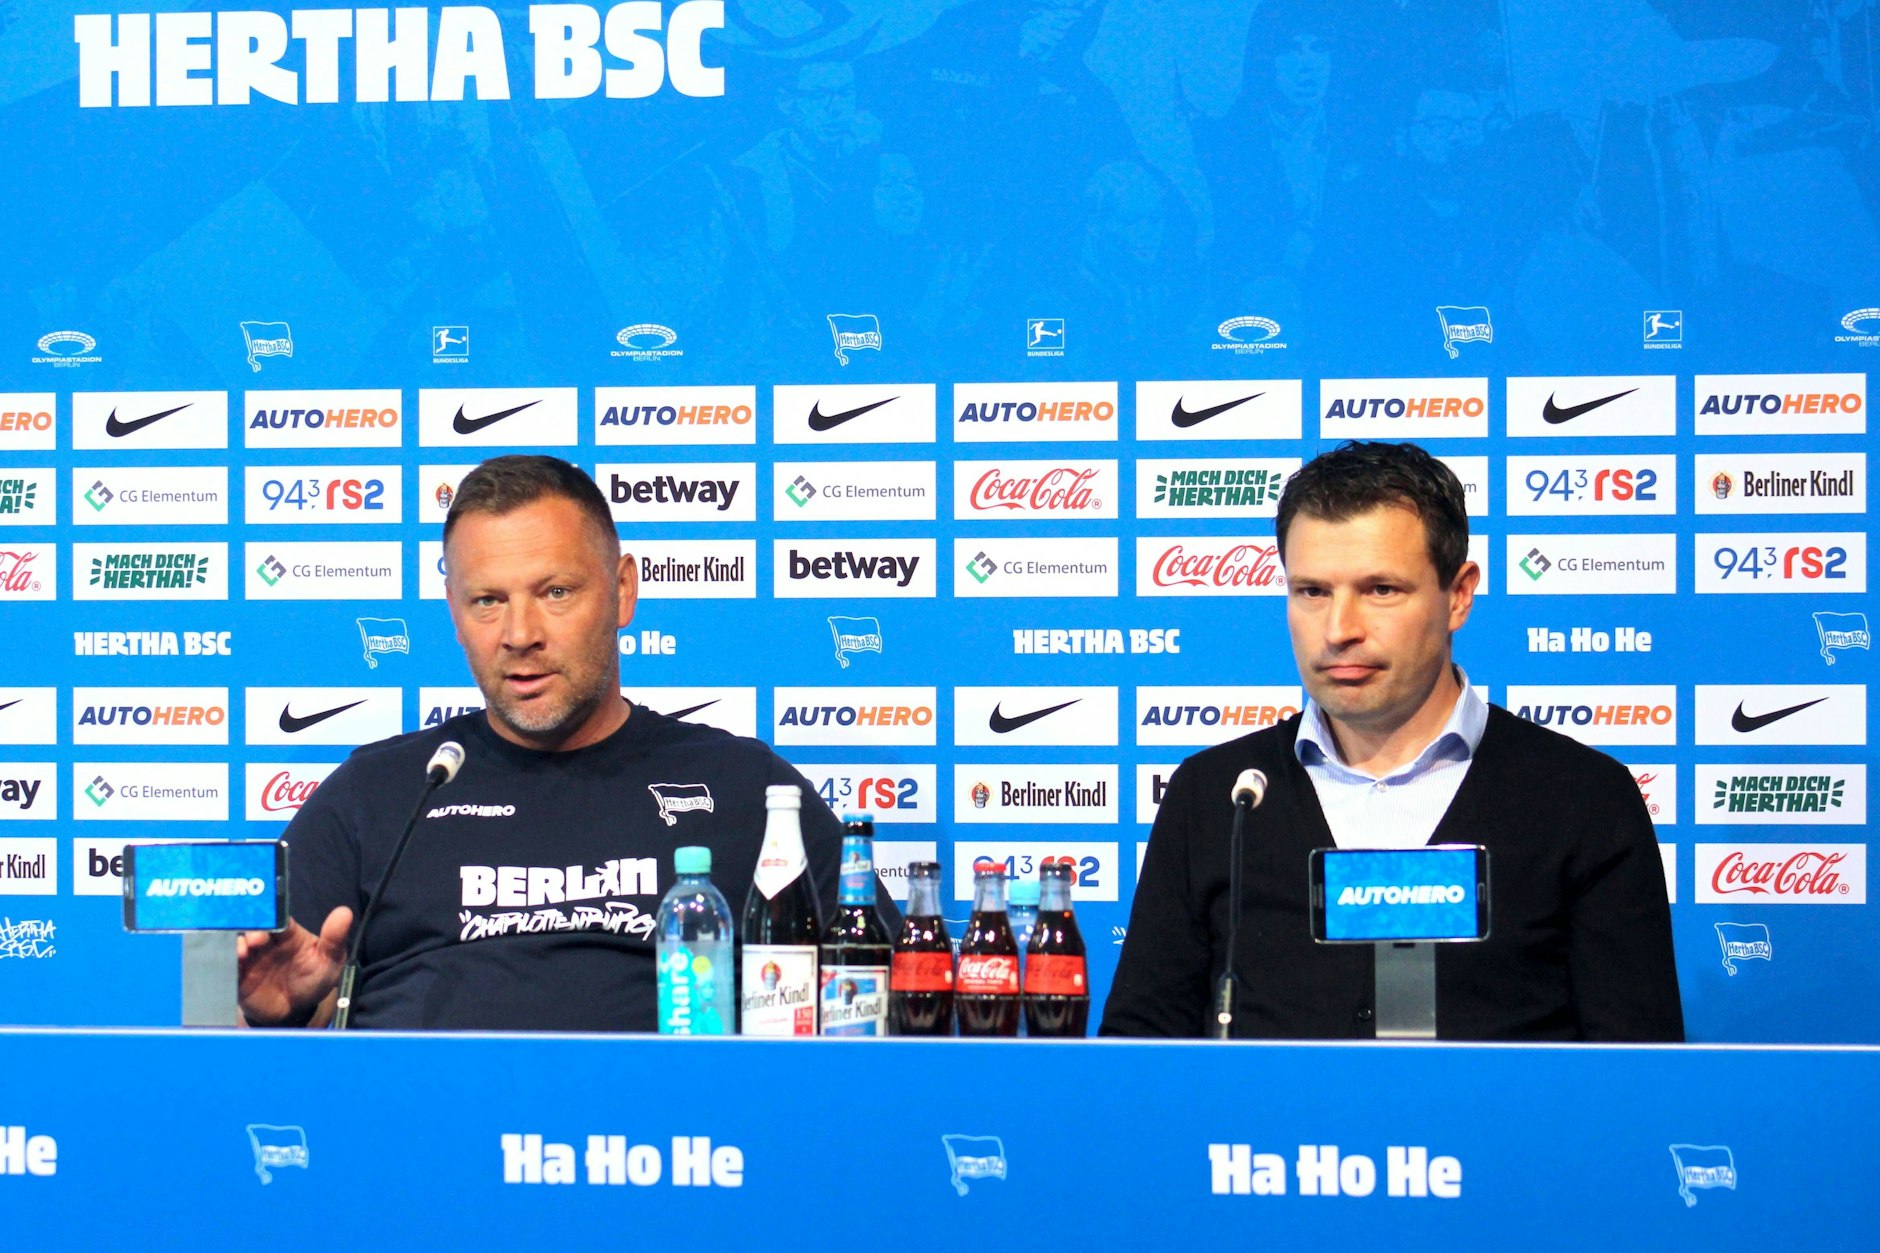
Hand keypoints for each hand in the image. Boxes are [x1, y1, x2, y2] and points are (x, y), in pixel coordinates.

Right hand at [237, 907, 352, 1027]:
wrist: (297, 1012)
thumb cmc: (314, 979)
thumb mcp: (330, 960)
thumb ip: (334, 938)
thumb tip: (345, 912)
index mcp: (287, 932)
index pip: (276, 916)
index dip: (271, 913)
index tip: (267, 912)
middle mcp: (266, 941)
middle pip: (253, 927)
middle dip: (252, 929)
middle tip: (257, 939)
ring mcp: (251, 957)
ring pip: (237, 942)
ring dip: (237, 943)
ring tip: (243, 951)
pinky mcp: (239, 975)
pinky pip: (228, 965)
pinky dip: (227, 961)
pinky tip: (234, 962)